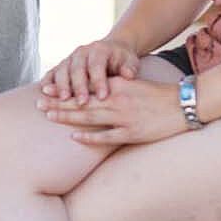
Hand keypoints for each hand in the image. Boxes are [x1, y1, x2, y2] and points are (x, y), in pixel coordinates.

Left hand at [38, 77, 187, 146]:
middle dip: (58, 102)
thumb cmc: (156, 94)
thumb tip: (92, 90)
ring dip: (68, 117)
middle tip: (38, 103)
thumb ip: (112, 86)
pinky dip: (90, 137)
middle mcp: (117, 100)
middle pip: (82, 102)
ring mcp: (124, 117)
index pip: (84, 87)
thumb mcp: (132, 84)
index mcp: (116, 86)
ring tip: (49, 116)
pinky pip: (106, 136)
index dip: (64, 88)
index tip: (46, 88)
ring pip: (89, 117)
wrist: (182, 104)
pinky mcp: (132, 133)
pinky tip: (74, 136)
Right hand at [41, 37, 138, 102]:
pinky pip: (52, 72)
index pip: (97, 65)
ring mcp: (70, 58)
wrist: (112, 49)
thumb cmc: (122, 60)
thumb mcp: (130, 61)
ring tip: (63, 100)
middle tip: (82, 103)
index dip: (99, 80)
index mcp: (99, 50)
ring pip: (62, 70)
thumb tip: (128, 74)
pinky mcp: (62, 65)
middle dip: (79, 86)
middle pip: (77, 68)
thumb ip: (129, 68)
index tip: (103, 97)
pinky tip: (45, 93)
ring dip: (61, 85)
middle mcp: (82, 51)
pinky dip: (47, 81)